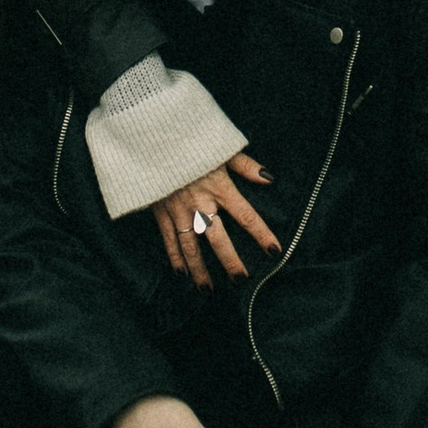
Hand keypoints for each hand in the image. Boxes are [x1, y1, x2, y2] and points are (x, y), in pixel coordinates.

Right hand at [153, 151, 276, 286]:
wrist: (153, 138)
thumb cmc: (192, 143)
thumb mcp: (221, 148)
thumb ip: (245, 165)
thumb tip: (270, 178)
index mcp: (219, 188)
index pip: (246, 216)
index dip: (261, 234)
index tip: (274, 251)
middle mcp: (200, 204)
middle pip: (218, 239)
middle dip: (230, 261)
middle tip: (241, 279)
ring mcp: (179, 211)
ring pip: (191, 247)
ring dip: (200, 270)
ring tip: (209, 289)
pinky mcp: (161, 213)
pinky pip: (169, 241)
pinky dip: (175, 259)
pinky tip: (182, 274)